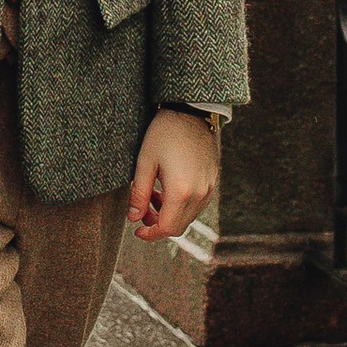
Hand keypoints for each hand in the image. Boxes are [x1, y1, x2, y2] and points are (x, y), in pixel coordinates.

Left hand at [127, 107, 218, 243]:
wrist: (192, 112)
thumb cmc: (165, 133)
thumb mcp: (145, 162)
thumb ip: (138, 194)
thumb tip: (134, 218)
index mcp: (181, 191)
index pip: (166, 228)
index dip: (150, 234)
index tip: (137, 231)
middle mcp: (199, 194)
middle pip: (179, 226)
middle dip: (158, 225)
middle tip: (142, 212)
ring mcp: (209, 188)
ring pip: (188, 217)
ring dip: (169, 214)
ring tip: (153, 195)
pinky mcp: (212, 181)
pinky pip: (197, 204)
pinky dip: (181, 205)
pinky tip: (169, 189)